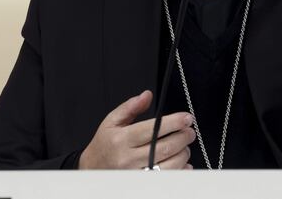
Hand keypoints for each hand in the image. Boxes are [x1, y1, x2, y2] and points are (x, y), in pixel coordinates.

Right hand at [78, 90, 195, 169]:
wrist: (92, 169)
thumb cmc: (104, 145)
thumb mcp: (111, 121)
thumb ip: (130, 107)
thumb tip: (147, 95)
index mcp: (121, 140)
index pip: (152, 129)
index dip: (173, 122)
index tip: (186, 118)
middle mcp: (128, 159)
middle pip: (164, 147)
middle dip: (183, 137)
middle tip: (190, 131)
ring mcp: (136, 175)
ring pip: (169, 165)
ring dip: (183, 153)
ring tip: (184, 145)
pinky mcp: (143, 185)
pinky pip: (169, 179)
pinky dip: (181, 170)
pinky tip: (182, 162)